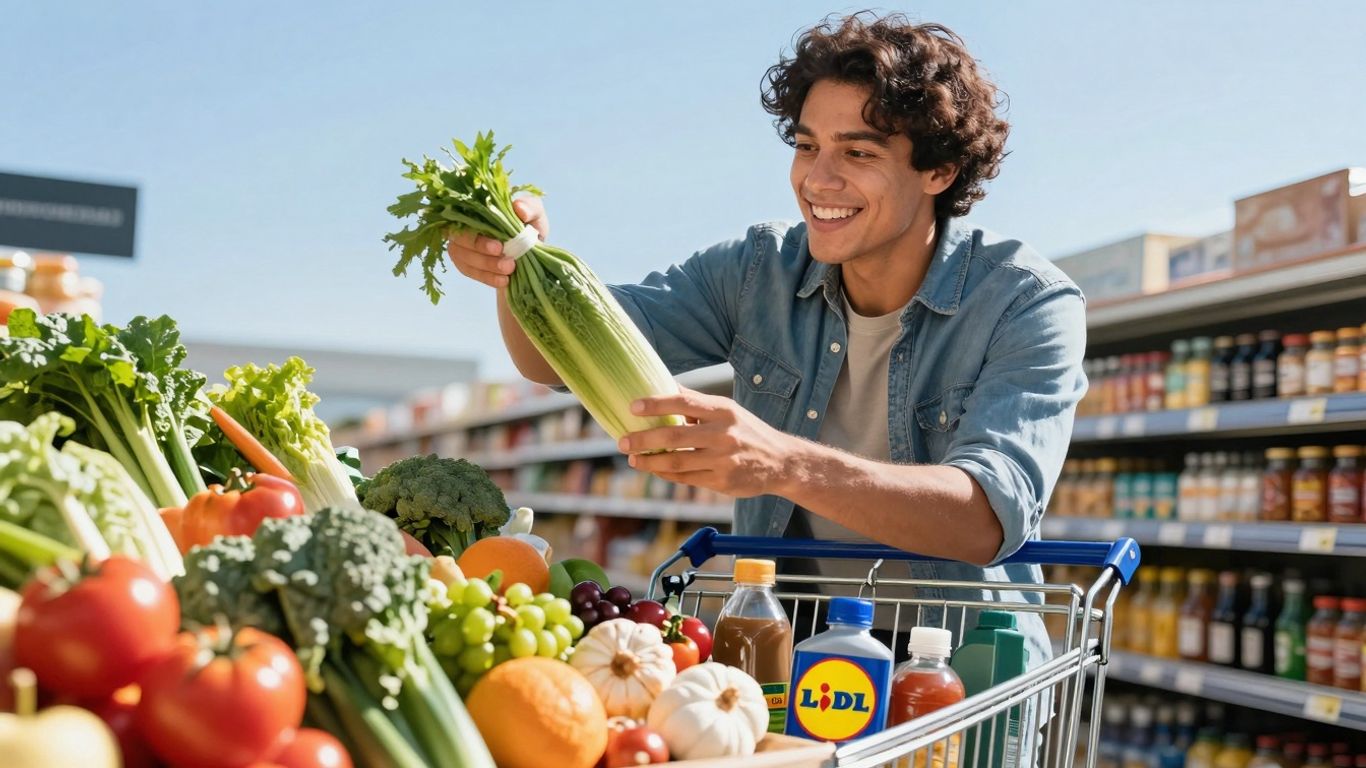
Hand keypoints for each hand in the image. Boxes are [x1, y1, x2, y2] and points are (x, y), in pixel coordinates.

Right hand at [445, 197, 548, 287]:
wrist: (532, 252)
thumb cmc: (530, 228)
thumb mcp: (536, 215)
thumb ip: (531, 207)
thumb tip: (518, 208)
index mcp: (477, 205)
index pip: (464, 213)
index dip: (478, 233)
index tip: (499, 247)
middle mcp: (463, 222)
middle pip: (459, 236)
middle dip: (481, 251)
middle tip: (507, 262)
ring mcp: (461, 242)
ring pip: (460, 254)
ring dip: (485, 266)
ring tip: (509, 270)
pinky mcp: (464, 261)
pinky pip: (467, 270)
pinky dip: (485, 277)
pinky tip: (503, 280)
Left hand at [618, 387, 796, 498]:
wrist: (780, 461)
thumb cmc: (747, 430)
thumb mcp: (727, 410)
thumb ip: (696, 402)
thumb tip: (662, 384)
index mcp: (723, 411)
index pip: (684, 402)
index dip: (656, 404)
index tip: (632, 407)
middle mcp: (724, 434)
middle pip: (675, 437)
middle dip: (643, 439)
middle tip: (621, 440)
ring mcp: (723, 460)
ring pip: (678, 463)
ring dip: (650, 461)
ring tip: (632, 458)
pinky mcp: (723, 482)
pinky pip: (687, 479)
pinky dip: (666, 474)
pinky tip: (653, 468)